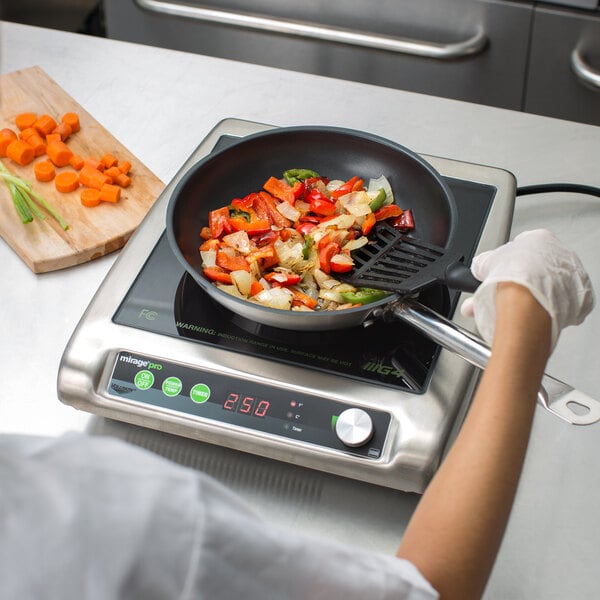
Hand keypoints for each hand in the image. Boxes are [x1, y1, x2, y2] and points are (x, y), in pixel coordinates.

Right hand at [460, 229, 594, 348]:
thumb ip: (483, 262)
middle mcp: (559, 253)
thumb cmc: (512, 276)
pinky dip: (547, 309)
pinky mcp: (578, 298)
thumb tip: (478, 267)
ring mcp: (571, 276)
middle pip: (537, 267)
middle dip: (520, 279)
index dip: (510, 261)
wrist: (527, 300)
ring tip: (515, 306)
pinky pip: (560, 303)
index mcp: (539, 238)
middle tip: (506, 292)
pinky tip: (533, 313)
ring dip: (533, 295)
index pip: (523, 247)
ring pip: (548, 286)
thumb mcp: (485, 262)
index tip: (502, 273)